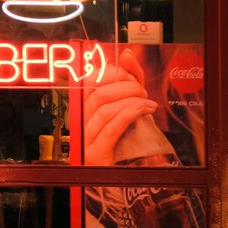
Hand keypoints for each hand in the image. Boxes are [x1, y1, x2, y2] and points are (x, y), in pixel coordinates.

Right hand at [83, 47, 155, 165]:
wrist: (127, 174)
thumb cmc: (128, 137)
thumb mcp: (130, 102)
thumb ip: (129, 78)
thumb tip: (127, 53)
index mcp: (83, 108)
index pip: (89, 81)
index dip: (111, 73)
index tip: (130, 76)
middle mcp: (80, 122)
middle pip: (97, 93)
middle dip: (125, 87)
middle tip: (142, 91)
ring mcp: (85, 139)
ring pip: (104, 109)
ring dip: (131, 101)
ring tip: (147, 104)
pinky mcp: (96, 154)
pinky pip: (111, 127)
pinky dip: (130, 114)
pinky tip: (145, 110)